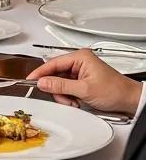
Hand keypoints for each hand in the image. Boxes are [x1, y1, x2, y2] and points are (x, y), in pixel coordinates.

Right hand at [28, 50, 142, 114]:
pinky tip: (76, 101)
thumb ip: (60, 85)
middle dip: (57, 89)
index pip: (53, 63)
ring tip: (74, 102)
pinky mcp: (81, 81)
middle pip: (55, 74)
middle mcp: (79, 62)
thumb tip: (42, 82)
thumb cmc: (115, 91)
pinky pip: (66, 87)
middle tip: (64, 98)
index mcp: (80, 57)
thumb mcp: (84, 90)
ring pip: (60, 82)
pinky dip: (69, 96)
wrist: (130, 101)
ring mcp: (80, 72)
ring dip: (64, 95)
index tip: (30, 80)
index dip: (40, 73)